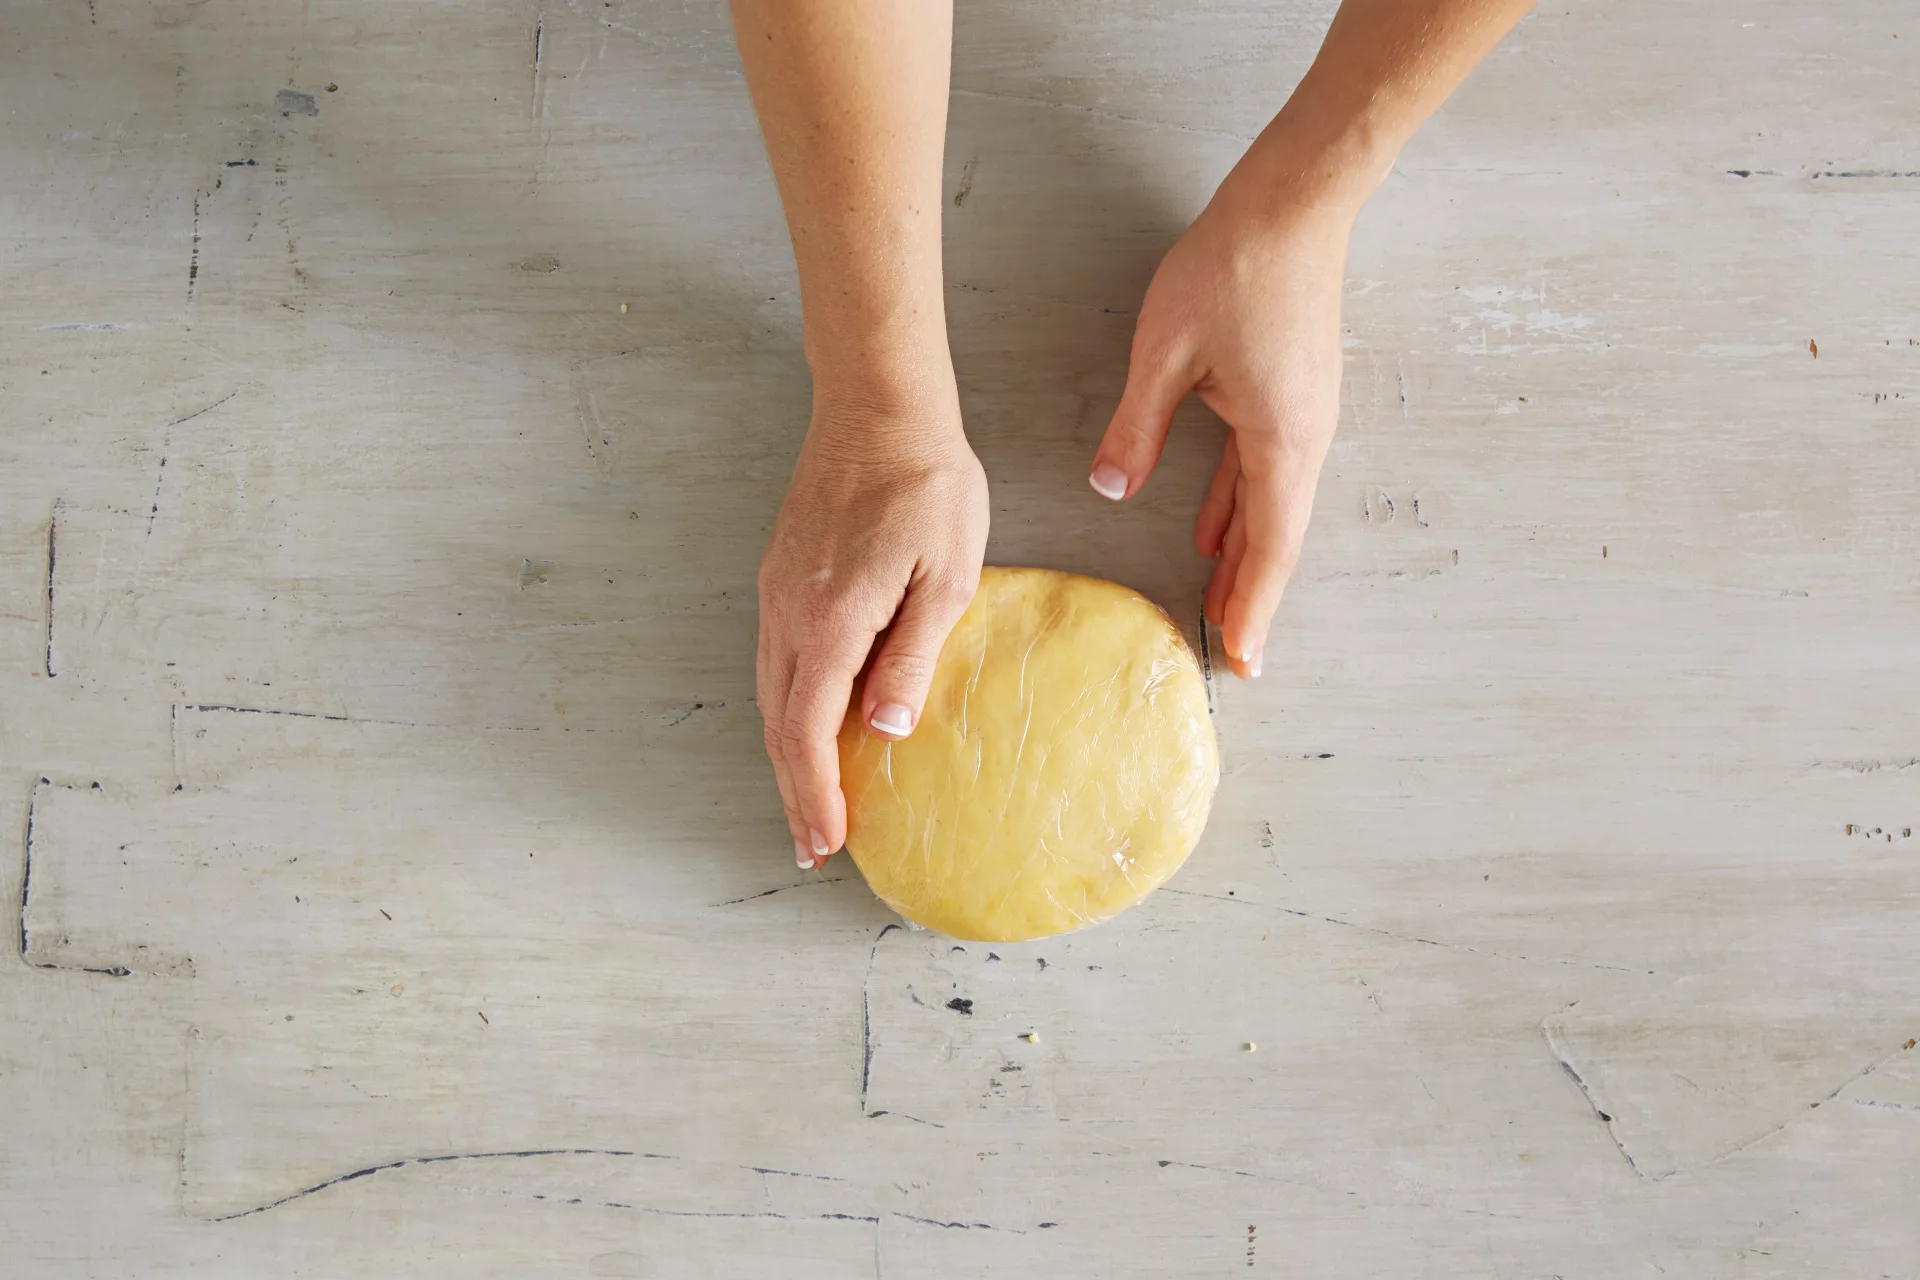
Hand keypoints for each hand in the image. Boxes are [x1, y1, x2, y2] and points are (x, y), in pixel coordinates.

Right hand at [757, 380, 989, 869]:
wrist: (879, 405)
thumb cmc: (928, 484)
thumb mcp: (946, 574)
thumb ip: (911, 656)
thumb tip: (882, 732)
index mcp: (832, 620)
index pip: (807, 731)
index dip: (814, 793)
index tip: (826, 842)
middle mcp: (788, 613)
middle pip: (778, 724)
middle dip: (795, 791)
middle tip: (813, 846)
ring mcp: (777, 592)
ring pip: (770, 694)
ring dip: (786, 754)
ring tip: (808, 801)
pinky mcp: (780, 574)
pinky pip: (774, 660)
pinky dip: (785, 708)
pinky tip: (806, 723)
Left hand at [1088, 186, 1351, 679]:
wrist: (1294, 201)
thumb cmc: (1234, 268)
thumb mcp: (1166, 353)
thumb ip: (1136, 429)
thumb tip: (1111, 489)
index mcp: (1281, 438)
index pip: (1269, 546)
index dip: (1256, 606)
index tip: (1246, 660)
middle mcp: (1303, 438)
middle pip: (1276, 537)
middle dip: (1251, 595)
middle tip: (1233, 652)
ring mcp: (1301, 416)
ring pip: (1270, 505)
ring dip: (1244, 555)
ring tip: (1218, 603)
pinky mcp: (1289, 394)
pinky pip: (1262, 469)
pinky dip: (1237, 506)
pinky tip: (1210, 530)